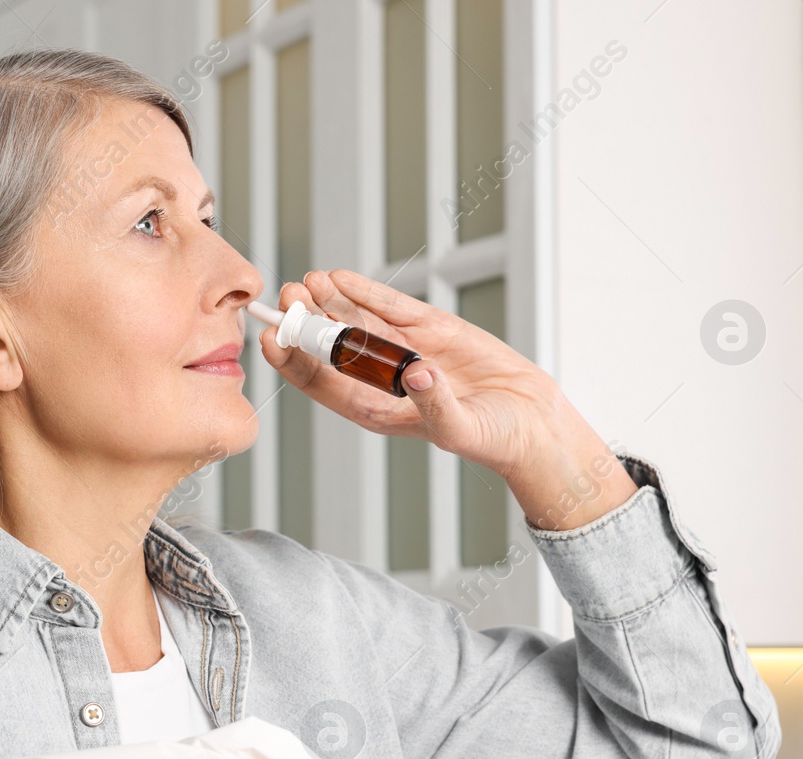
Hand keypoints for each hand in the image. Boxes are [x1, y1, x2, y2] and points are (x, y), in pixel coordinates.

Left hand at [257, 269, 637, 530]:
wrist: (532, 421)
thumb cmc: (492, 437)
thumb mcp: (460, 428)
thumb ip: (437, 405)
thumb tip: (416, 371)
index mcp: (376, 408)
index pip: (322, 383)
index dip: (294, 361)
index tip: (271, 340)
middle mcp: (382, 377)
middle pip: (332, 346)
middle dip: (306, 322)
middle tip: (286, 297)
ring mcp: (405, 349)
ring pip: (355, 320)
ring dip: (328, 301)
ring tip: (304, 281)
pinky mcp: (431, 328)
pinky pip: (391, 307)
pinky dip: (366, 292)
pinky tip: (339, 278)